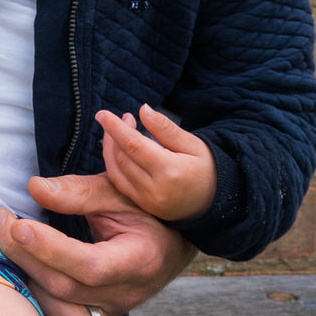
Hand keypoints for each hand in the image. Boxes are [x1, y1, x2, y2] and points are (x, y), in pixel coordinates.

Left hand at [0, 174, 195, 315]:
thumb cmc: (143, 212)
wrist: (168, 243)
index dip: (50, 249)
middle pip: (66, 288)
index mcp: (140, 260)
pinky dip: (40, 300)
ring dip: (27, 280)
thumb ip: (78, 191)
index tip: (18, 226)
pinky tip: (22, 271)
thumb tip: (34, 187)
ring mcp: (112, 311)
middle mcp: (127, 294)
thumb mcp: (118, 192)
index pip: (90, 266)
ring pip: (62, 312)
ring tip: (6, 244)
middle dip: (25, 255)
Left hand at [98, 104, 216, 221]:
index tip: (102, 114)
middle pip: (122, 158)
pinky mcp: (142, 206)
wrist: (213, 202)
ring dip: (110, 148)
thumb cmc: (205, 167)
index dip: (115, 128)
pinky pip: (119, 182)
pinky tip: (117, 149)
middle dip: (114, 135)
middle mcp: (155, 189)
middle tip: (121, 118)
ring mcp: (147, 200)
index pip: (134, 146)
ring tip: (116, 130)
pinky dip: (113, 164)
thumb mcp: (192, 144)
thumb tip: (142, 109)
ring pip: (116, 170)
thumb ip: (165, 128)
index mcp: (170, 171)